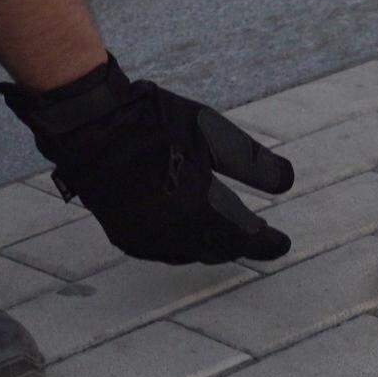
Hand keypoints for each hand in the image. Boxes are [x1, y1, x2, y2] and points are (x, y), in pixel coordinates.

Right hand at [1, 55, 293, 264]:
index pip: (244, 238)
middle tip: (261, 237)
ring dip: (214, 246)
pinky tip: (192, 233)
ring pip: (191, 253)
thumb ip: (254, 164)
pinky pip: (165, 251)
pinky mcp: (124, 237)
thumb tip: (289, 182)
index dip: (267, 243)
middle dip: (242, 244)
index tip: (283, 244)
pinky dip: (185, 245)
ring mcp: (144, 239)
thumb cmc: (155, 123)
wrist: (88, 124)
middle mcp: (170, 234)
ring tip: (231, 235)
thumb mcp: (214, 134)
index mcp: (197, 211)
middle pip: (218, 249)